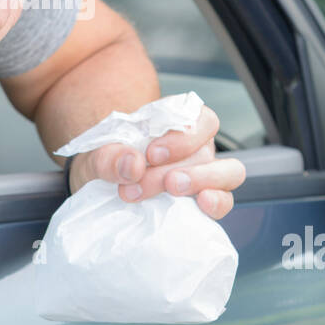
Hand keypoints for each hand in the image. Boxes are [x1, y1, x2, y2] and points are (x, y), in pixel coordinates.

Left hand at [66, 105, 243, 219]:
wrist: (98, 188)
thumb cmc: (106, 163)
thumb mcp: (95, 156)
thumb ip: (108, 157)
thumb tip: (132, 164)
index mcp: (175, 124)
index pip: (200, 118)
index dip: (182, 135)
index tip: (152, 153)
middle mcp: (194, 146)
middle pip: (205, 151)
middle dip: (175, 167)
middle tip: (142, 182)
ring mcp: (203, 174)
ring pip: (228, 172)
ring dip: (201, 181)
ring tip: (171, 189)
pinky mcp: (202, 201)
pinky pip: (224, 200)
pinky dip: (216, 203)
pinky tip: (200, 206)